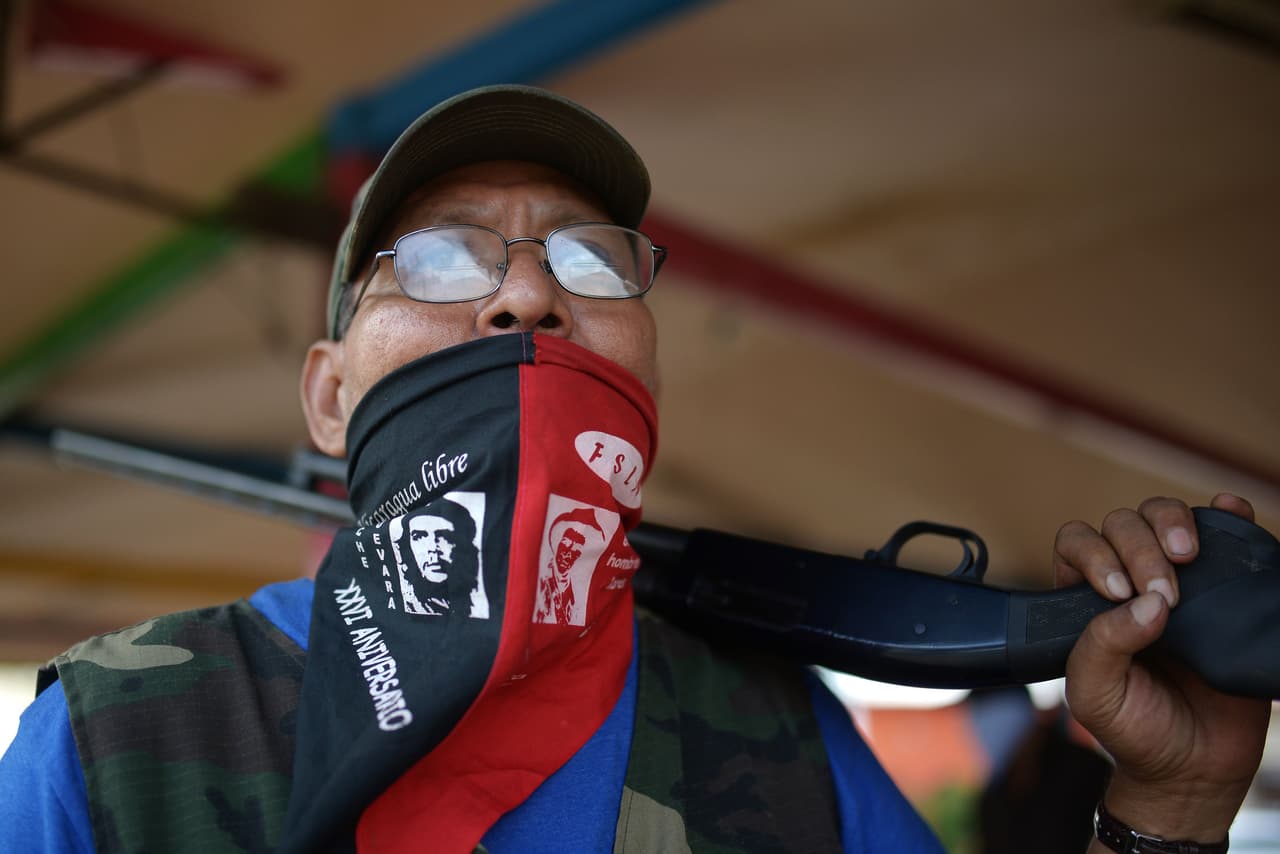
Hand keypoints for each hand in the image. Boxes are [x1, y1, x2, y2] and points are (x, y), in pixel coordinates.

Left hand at [1054, 493, 1270, 843]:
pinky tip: (1228, 509)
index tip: (1119, 591)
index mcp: (1084, 600)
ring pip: (1163, 520)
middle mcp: (1127, 580)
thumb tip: (1145, 603)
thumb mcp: (1095, 693)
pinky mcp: (1222, 589)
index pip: (1077, 544)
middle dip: (1140, 548)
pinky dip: (1225, 514)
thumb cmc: (1134, 727)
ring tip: (1188, 556)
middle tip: (1165, 595)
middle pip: (1122, 525)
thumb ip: (1103, 646)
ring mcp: (1177, 580)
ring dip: (1172, 523)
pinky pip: (1224, 535)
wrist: (1195, 766)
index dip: (1095, 554)